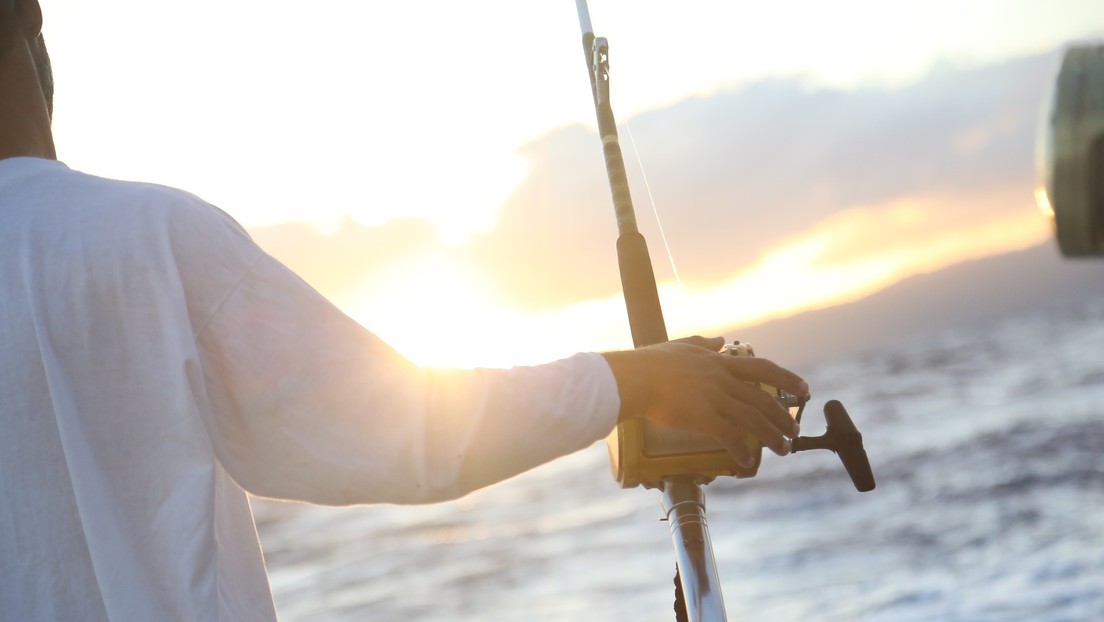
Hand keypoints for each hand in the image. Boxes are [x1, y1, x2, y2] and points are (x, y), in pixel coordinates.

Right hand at [601, 336, 808, 467]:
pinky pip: (730, 436)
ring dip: (773, 436)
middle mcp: (722, 380)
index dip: (786, 378)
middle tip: (795, 430)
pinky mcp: (703, 418)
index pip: (762, 369)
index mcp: (719, 363)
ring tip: (784, 449)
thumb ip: (703, 343)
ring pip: (754, 419)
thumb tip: (721, 340)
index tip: (804, 388)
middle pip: (764, 399)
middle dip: (783, 416)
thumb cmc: (650, 362)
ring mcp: (715, 398)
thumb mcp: (681, 345)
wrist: (634, 378)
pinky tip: (746, 461)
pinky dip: (741, 450)